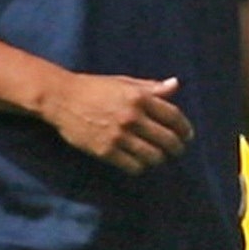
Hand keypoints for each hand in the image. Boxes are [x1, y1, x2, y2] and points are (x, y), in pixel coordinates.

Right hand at [40, 72, 193, 172]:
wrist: (61, 98)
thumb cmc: (94, 88)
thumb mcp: (124, 82)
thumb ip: (151, 87)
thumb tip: (176, 85)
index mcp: (139, 98)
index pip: (174, 117)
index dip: (185, 129)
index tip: (187, 135)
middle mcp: (132, 117)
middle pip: (168, 140)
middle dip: (177, 148)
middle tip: (176, 151)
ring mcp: (119, 135)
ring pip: (153, 156)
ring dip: (160, 159)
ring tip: (158, 158)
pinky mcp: (105, 151)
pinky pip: (134, 166)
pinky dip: (141, 167)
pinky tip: (140, 163)